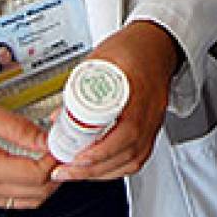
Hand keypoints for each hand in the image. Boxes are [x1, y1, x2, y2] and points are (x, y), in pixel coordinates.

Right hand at [0, 88, 58, 207]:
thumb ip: (17, 127)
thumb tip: (47, 139)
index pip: (34, 175)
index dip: (56, 159)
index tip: (63, 140)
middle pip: (36, 194)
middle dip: (56, 172)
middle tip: (64, 148)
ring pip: (27, 201)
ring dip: (46, 182)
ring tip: (52, 154)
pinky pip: (12, 198)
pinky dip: (30, 185)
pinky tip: (34, 163)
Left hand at [49, 20, 180, 180]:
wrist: (158, 44)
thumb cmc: (132, 47)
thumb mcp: (99, 59)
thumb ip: (80, 87)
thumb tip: (59, 117)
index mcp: (138, 91)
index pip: (126, 129)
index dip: (101, 149)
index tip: (76, 157)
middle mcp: (150, 111)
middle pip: (128, 152)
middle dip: (92, 168)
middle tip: (65, 169)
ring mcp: (153, 122)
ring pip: (133, 159)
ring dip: (102, 172)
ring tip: (76, 172)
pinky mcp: (151, 129)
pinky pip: (138, 158)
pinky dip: (115, 168)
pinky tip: (98, 168)